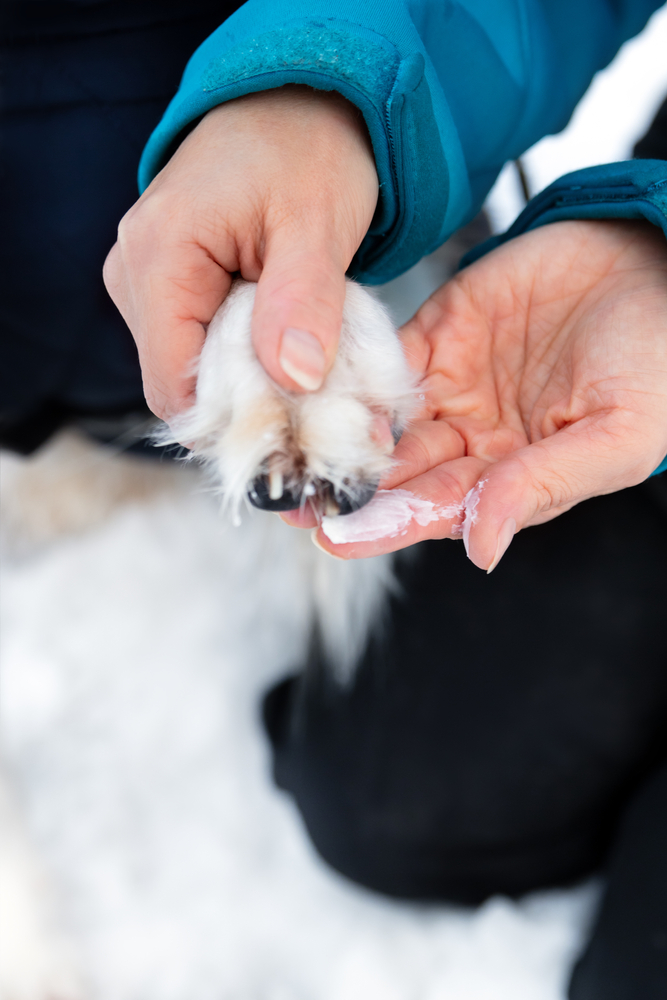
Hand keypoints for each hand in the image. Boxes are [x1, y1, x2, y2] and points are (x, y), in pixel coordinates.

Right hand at [103, 86, 377, 421]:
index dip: (235, 417)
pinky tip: (282, 336)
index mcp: (159, 257)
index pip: (174, 386)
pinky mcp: (164, 287)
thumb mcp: (319, 222)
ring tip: (303, 348)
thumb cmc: (309, 149)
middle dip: (249, 400)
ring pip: (189, 373)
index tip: (300, 422)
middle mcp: (132, 273)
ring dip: (250, 379)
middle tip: (317, 386)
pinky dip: (243, 357)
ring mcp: (142, 282)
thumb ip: (304, 302)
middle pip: (179, 386)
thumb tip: (294, 381)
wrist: (297, 103)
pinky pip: (196, 348)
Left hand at [309, 220, 666, 568]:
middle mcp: (477, 439)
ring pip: (384, 423)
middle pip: (399, 475)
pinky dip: (352, 374)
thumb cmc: (657, 361)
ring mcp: (455, 386)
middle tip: (289, 501)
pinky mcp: (440, 330)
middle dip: (347, 490)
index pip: (442, 509)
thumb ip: (542, 487)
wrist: (659, 263)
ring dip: (338, 440)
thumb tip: (480, 549)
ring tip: (285, 453)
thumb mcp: (616, 436)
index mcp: (516, 475)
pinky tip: (313, 388)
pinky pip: (387, 359)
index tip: (336, 536)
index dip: (389, 524)